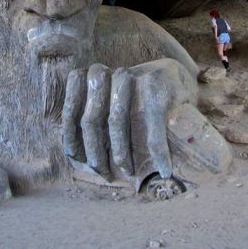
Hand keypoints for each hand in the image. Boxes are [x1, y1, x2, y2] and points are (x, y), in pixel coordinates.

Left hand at [62, 60, 193, 186]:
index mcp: (90, 77)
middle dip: (95, 153)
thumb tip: (72, 156)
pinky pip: (153, 126)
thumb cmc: (136, 99)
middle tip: (105, 174)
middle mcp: (108, 74)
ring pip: (116, 121)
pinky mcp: (157, 89)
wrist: (176, 77)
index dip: (72, 140)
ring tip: (128, 172)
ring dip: (120, 153)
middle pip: (91, 119)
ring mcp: (134, 79)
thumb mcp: (108, 103)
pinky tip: (163, 170)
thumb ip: (90, 120)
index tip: (78, 162)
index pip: (71, 112)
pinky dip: (159, 152)